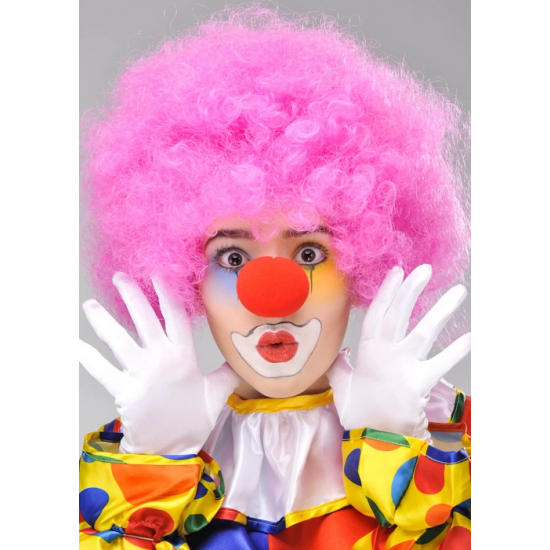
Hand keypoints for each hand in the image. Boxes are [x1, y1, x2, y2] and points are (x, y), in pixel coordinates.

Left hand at [79, 273, 239, 454]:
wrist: (171, 451)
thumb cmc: (192, 420)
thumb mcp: (217, 393)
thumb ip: (228, 371)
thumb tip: (244, 359)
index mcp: (184, 357)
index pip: (176, 316)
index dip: (166, 293)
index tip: (156, 274)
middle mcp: (162, 360)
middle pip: (145, 320)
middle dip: (132, 295)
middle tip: (120, 277)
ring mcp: (140, 375)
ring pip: (119, 340)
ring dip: (102, 320)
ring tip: (89, 304)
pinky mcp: (123, 391)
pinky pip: (100, 369)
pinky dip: (86, 355)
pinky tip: (73, 342)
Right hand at [327, 265, 470, 440]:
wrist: (373, 440)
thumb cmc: (358, 412)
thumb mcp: (341, 386)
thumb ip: (339, 366)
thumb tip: (338, 353)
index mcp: (366, 351)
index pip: (376, 314)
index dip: (387, 291)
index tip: (397, 271)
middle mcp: (385, 353)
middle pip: (399, 314)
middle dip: (411, 290)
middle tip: (425, 269)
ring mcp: (404, 366)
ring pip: (424, 331)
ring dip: (441, 309)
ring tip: (458, 291)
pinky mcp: (421, 381)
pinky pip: (442, 362)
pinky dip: (457, 349)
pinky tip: (471, 335)